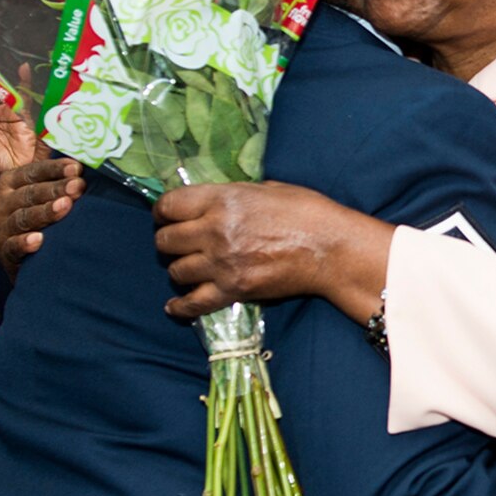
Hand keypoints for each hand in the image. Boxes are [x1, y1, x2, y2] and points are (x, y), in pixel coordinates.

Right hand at [0, 157, 81, 274]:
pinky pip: (13, 247)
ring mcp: (1, 227)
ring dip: (45, 212)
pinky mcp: (4, 251)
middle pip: (30, 193)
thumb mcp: (47, 195)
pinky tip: (39, 240)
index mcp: (11, 182)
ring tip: (65, 206)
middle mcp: (3, 202)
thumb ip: (59, 176)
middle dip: (55, 189)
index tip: (76, 168)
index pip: (33, 171)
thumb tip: (82, 159)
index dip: (55, 169)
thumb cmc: (44, 219)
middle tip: (78, 187)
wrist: (32, 259)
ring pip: (22, 217)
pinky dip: (24, 243)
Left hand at [153, 181, 372, 318]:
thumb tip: (213, 202)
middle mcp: (214, 231)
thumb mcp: (267, 188)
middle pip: (165, 240)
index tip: (167, 216)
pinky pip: (193, 303)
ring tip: (191, 267)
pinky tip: (176, 305)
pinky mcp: (233, 290)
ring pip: (176, 271)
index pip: (169, 205)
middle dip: (169, 240)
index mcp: (222, 200)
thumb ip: (232, 196)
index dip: (163, 211)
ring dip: (181, 269)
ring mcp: (222, 263)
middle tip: (180, 243)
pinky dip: (180, 306)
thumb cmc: (307, 211)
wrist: (331, 249)